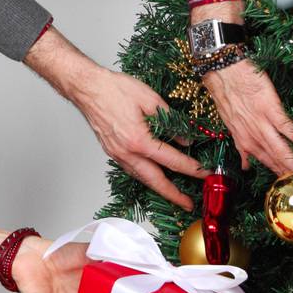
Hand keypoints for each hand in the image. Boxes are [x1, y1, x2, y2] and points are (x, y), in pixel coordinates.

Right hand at [72, 65, 206, 209]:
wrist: (88, 88)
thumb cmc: (115, 89)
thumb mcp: (151, 99)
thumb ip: (171, 121)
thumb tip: (186, 139)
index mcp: (138, 141)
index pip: (172, 160)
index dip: (191, 169)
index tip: (204, 174)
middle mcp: (127, 153)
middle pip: (155, 181)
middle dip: (173, 195)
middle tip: (188, 204)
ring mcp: (117, 154)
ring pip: (142, 178)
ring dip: (159, 188)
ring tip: (173, 194)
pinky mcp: (111, 152)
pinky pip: (132, 170)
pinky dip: (145, 177)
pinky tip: (152, 176)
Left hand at [202, 57, 292, 174]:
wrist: (223, 69)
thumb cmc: (226, 92)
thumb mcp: (229, 123)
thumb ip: (240, 144)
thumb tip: (246, 165)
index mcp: (242, 138)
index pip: (261, 162)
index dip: (274, 174)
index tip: (285, 185)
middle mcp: (251, 135)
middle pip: (272, 159)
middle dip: (286, 174)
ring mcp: (261, 122)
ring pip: (279, 148)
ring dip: (292, 162)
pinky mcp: (270, 108)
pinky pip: (286, 127)